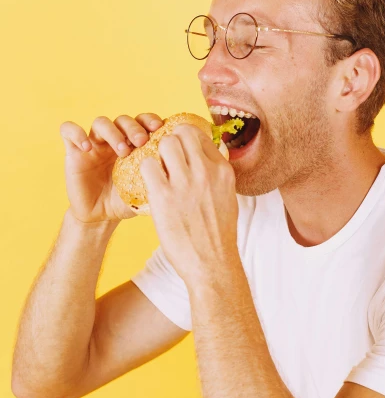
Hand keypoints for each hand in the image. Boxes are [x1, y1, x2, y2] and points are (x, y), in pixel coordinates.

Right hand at [60, 113, 164, 222]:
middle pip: (123, 120)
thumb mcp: (145, 190)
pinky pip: (69, 130)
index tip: (160, 129)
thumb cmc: (124, 201)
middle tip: (142, 142)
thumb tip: (181, 171)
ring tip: (121, 150)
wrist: (99, 216)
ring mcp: (94, 143)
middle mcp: (114, 139)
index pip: (143, 122)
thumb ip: (159, 178)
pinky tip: (86, 147)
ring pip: (101, 122)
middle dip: (134, 127)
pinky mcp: (74, 151)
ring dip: (113, 132)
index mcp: (133, 144)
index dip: (151, 121)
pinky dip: (76, 133)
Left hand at [139, 124, 239, 284]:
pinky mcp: (164, 195)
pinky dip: (145, 171)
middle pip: (180, 134)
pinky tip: (148, 184)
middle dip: (169, 142)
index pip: (200, 135)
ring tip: (156, 171)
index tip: (178, 151)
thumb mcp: (227, 197)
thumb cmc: (218, 235)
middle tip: (163, 159)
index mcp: (222, 171)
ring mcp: (185, 182)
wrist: (212, 263)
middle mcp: (205, 171)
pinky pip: (147, 165)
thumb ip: (215, 176)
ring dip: (156, 154)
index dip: (184, 139)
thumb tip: (204, 161)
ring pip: (163, 144)